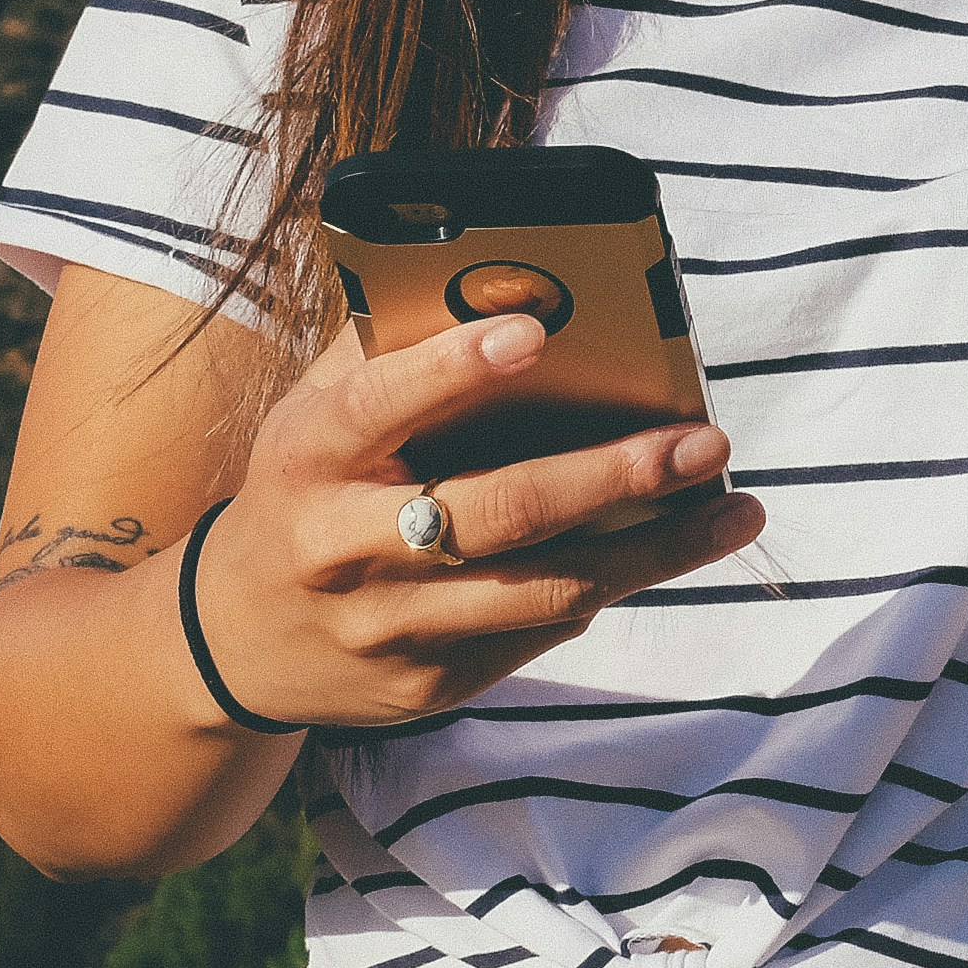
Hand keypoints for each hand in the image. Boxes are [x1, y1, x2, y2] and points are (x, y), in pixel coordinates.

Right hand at [196, 315, 765, 728]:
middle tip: (705, 442)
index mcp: (308, 458)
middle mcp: (341, 545)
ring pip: (541, 589)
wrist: (232, 641)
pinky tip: (662, 551)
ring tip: (734, 509)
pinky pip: (536, 632)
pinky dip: (605, 587)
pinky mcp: (425, 685)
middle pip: (496, 511)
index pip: (378, 404)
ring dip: (653, 552)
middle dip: (614, 476)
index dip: (452, 369)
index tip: (535, 332)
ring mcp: (385, 626)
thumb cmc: (305, 487)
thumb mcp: (316, 414)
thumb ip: (395, 355)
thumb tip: (515, 282)